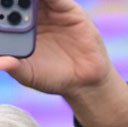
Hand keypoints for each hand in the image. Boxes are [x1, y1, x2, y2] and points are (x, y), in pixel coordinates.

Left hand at [0, 0, 127, 126]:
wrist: (84, 81)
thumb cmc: (53, 77)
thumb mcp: (29, 74)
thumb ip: (14, 67)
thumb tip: (1, 63)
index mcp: (18, 28)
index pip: (5, 11)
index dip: (1, 10)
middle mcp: (34, 16)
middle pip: (19, 1)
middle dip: (10, 1)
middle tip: (6, 3)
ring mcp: (50, 11)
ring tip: (18, 2)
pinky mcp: (68, 9)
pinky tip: (39, 1)